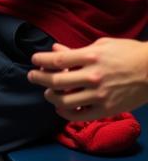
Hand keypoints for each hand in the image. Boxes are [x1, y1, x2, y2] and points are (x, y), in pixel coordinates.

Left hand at [28, 39, 147, 119]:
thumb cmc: (128, 53)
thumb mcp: (101, 45)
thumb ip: (76, 50)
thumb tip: (55, 50)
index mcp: (90, 57)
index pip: (56, 61)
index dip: (40, 61)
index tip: (34, 60)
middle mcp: (92, 76)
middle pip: (55, 81)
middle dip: (38, 78)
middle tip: (32, 76)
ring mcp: (100, 95)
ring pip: (64, 100)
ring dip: (50, 96)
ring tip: (47, 91)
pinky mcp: (107, 109)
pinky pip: (80, 115)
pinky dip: (66, 113)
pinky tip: (60, 107)